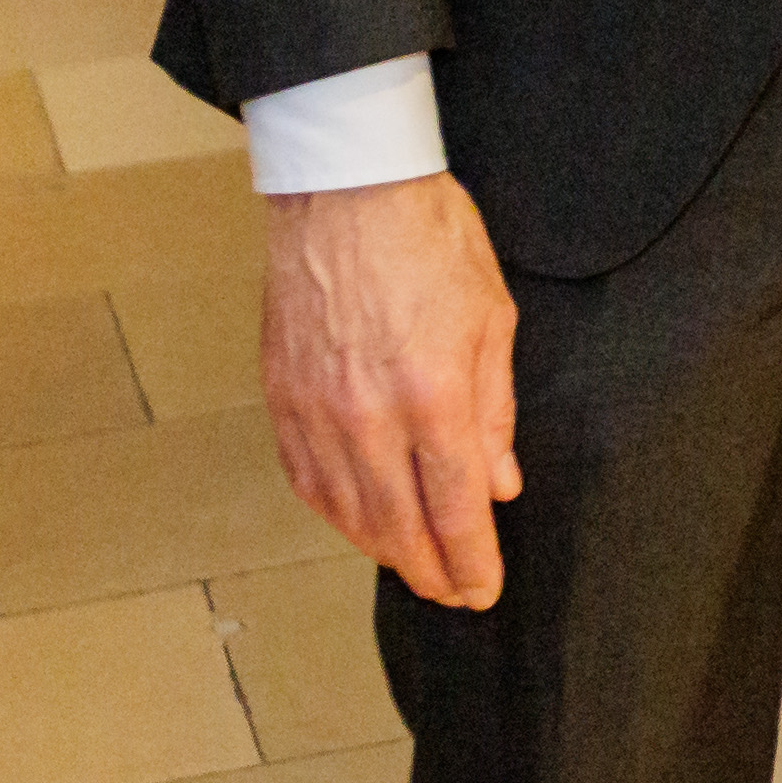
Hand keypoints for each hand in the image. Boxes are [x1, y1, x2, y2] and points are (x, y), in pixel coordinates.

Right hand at [261, 172, 521, 609]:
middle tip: (453, 592)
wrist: (346, 190)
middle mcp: (367, 417)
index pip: (455, 508)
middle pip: (398, 526)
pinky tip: (356, 521)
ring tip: (412, 564)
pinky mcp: (281, 398)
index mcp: (431, 397)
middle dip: (429, 570)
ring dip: (381, 550)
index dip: (471, 560)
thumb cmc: (429, 238)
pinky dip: (333, 512)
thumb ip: (494, 411)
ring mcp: (315, 411)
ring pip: (346, 512)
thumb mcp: (491, 319)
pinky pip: (305, 479)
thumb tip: (500, 484)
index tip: (483, 590)